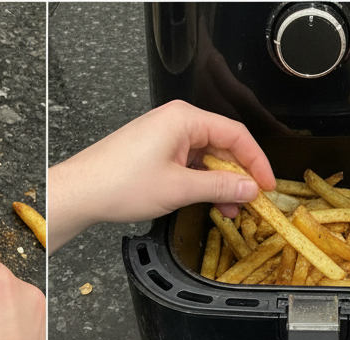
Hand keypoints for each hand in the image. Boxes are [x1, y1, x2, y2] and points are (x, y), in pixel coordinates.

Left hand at [47, 99, 275, 251]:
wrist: (81, 193)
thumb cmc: (119, 184)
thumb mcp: (179, 189)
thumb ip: (219, 187)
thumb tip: (248, 188)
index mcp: (184, 119)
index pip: (236, 134)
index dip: (256, 161)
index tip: (267, 185)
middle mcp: (175, 121)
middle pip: (221, 146)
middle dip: (237, 176)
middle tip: (249, 201)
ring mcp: (164, 137)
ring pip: (204, 158)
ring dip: (218, 184)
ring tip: (228, 209)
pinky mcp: (154, 152)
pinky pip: (187, 164)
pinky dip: (200, 183)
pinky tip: (207, 202)